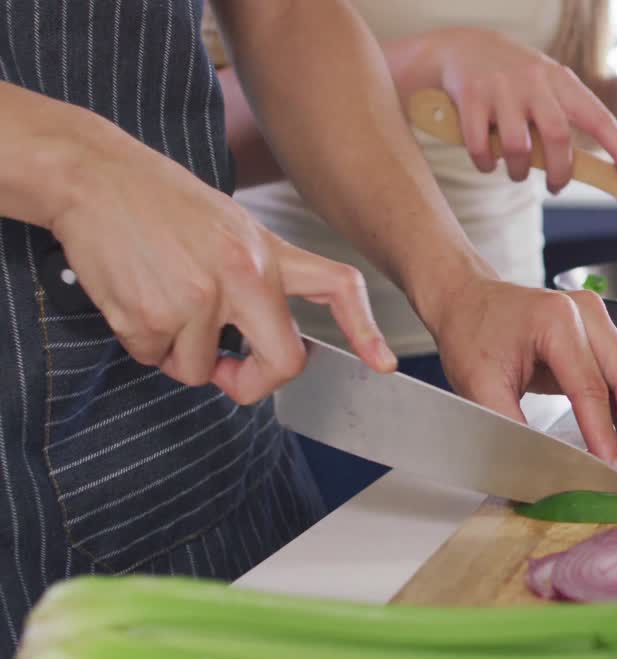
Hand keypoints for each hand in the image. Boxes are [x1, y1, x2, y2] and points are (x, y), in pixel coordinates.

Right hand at [50, 125, 395, 403]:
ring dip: (178, 353)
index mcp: (269, 254)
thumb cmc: (161, 201)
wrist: (94, 175)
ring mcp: (199, 301)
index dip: (364, 329)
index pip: (338, 287)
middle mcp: (245, 277)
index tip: (380, 364)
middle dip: (254, 383)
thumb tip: (263, 339)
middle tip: (229, 373)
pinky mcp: (151, 318)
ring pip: (200, 370)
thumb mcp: (232, 226)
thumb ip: (258, 279)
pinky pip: (154, 359)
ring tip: (160, 298)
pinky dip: (141, 342)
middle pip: (282, 361)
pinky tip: (134, 296)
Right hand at [394, 27, 616, 192]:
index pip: (599, 117)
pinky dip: (485, 163)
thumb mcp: (546, 86)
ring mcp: (502, 87)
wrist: (463, 46)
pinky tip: (488, 162)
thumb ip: (563, 117)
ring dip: (518, 172)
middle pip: (558, 137)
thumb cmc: (514, 79)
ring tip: (516, 173)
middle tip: (556, 187)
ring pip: (518, 147)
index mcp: (561, 80)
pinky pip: (481, 146)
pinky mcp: (471, 97)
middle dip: (560, 172)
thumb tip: (580, 168)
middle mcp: (535, 81)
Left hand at [429, 277, 616, 495]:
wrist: (468, 299)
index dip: (606, 437)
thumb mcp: (479, 385)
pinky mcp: (607, 335)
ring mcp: (602, 322)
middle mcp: (588, 315)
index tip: (615, 474)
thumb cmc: (471, 334)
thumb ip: (511, 429)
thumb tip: (542, 473)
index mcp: (556, 320)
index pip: (592, 388)